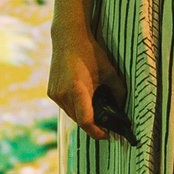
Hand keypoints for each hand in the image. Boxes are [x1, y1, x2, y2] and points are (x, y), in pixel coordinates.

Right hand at [47, 27, 126, 141]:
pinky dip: (75, 108)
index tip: (107, 135)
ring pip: (71, 115)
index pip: (86, 121)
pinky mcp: (51, 92)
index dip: (97, 132)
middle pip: (79, 120)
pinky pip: (65, 107)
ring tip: (97, 112)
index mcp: (77, 90)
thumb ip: (118, 93)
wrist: (68, 38)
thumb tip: (121, 109)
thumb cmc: (90, 53)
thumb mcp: (110, 72)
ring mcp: (55, 94)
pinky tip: (85, 101)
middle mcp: (62, 94)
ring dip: (83, 116)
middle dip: (92, 125)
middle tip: (106, 124)